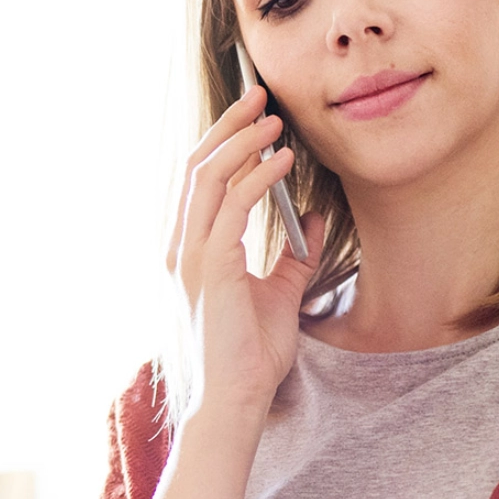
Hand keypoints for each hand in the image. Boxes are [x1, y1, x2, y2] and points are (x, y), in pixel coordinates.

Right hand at [165, 82, 324, 423]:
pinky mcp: (212, 267)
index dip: (223, 142)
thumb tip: (317, 222)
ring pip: (207, 177)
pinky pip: (232, 205)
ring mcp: (191, 257)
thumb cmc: (250, 358)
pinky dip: (257, 175)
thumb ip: (294, 257)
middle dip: (228, 126)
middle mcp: (181, 248)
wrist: (236, 402)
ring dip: (242, 141)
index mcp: (190, 252)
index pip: (198, 181)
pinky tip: (283, 160)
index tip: (253, 116)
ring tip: (273, 119)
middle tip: (260, 96)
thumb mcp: (280, 295)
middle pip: (196, 166)